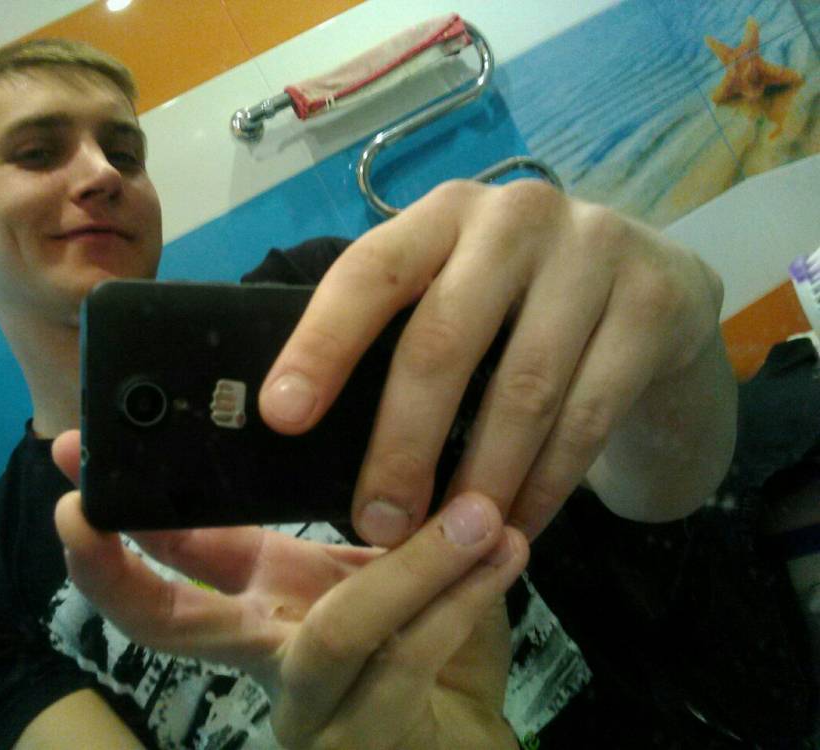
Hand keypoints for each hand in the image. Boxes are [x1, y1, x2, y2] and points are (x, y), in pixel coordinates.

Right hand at [52, 431, 525, 748]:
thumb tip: (389, 408)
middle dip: (119, 567)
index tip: (78, 457)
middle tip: (78, 509)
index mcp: (259, 600)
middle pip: (168, 623)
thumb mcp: (378, 561)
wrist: (460, 738)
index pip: (172, 560)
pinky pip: (412, 657)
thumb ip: (373, 507)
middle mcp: (263, 654)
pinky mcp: (367, 735)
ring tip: (478, 511)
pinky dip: (463, 596)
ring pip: (337, 631)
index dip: (123, 517)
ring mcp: (308, 706)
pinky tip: (508, 549)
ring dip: (416, 566)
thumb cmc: (416, 645)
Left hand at [259, 180, 735, 544]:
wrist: (654, 293)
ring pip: (523, 389)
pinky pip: (589, 416)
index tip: (282, 418)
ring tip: (447, 540)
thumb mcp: (457, 294)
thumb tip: (305, 431)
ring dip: (480, 481)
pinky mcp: (655, 302)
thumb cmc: (521, 306)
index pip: (370, 272)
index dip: (322, 345)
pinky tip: (515, 526)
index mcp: (444, 214)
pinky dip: (547, 486)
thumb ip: (398, 337)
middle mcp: (517, 217)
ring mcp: (595, 251)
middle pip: (443, 340)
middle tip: (377, 525)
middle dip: (401, 445)